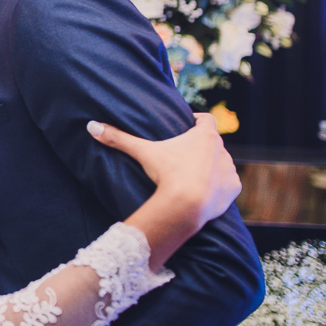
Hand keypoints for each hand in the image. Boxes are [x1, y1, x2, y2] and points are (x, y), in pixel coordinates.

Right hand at [88, 113, 240, 229]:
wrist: (187, 206)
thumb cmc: (168, 174)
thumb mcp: (142, 153)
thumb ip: (118, 138)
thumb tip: (91, 126)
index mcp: (205, 136)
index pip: (206, 119)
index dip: (197, 121)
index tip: (187, 126)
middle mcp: (222, 149)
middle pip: (214, 142)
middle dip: (202, 147)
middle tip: (184, 155)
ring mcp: (229, 170)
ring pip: (222, 162)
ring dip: (212, 166)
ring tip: (194, 175)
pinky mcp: (234, 189)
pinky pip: (229, 183)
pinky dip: (220, 186)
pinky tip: (206, 191)